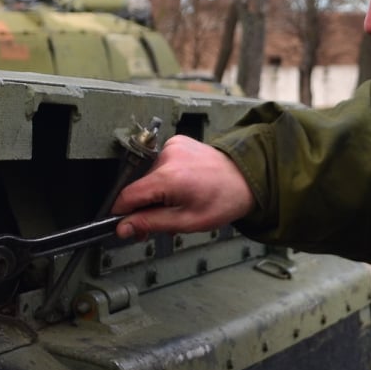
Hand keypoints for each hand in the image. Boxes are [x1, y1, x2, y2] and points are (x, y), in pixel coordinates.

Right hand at [111, 135, 255, 239]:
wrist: (247, 178)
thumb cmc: (224, 200)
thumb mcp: (187, 221)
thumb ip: (150, 223)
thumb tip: (123, 227)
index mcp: (169, 177)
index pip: (128, 195)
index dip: (123, 213)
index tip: (125, 226)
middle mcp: (166, 156)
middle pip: (138, 186)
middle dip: (144, 207)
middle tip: (159, 223)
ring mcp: (171, 146)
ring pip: (148, 177)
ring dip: (155, 193)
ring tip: (177, 202)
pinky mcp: (176, 142)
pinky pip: (159, 165)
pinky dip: (164, 178)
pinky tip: (181, 186)